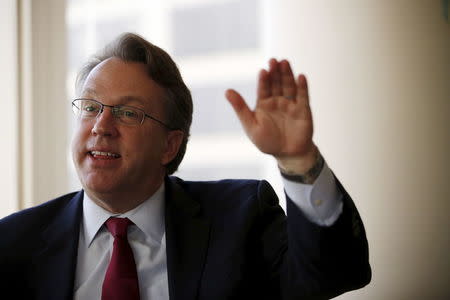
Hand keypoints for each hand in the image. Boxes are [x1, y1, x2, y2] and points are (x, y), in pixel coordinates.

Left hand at [226, 58, 317, 173]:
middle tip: (273, 61)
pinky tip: (300, 76)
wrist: (288, 155)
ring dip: (287, 74)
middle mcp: (278, 101)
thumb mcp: (250, 125)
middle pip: (277, 83)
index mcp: (264, 104)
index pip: (263, 88)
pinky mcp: (303, 110)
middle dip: (275, 72)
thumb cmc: (268, 142)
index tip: (262, 71)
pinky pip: (303, 96)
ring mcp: (291, 104)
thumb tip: (227, 90)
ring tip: (285, 62)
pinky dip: (302, 86)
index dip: (263, 79)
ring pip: (289, 85)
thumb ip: (240, 108)